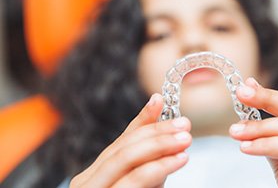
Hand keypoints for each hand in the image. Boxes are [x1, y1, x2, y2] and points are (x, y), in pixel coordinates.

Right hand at [70, 94, 191, 187]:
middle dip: (156, 133)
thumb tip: (158, 103)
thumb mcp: (140, 179)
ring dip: (158, 146)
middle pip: (123, 149)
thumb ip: (147, 150)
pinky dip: (157, 168)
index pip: (122, 140)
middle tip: (185, 125)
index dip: (144, 119)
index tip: (163, 100)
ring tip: (186, 139)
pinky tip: (178, 159)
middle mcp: (89, 182)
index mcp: (97, 172)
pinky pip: (133, 183)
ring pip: (124, 162)